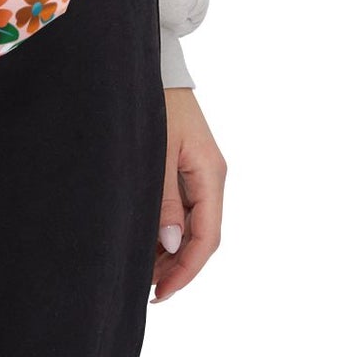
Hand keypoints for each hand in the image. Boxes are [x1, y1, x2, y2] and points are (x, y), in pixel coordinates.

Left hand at [152, 87, 224, 301]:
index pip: (207, 237)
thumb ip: (165, 198)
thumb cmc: (155, 102)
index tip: (162, 293)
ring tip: (144, 270)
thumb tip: (171, 244)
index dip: (186, 269)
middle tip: (148, 288)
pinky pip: (183, 206)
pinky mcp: (187, 163)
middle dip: (177, 265)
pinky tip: (148, 239)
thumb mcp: (157, 150)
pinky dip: (167, 227)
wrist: (154, 63)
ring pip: (192, 223)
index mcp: (211, 174)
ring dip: (171, 249)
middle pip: (201, 235)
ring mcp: (200, 170)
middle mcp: (211, 176)